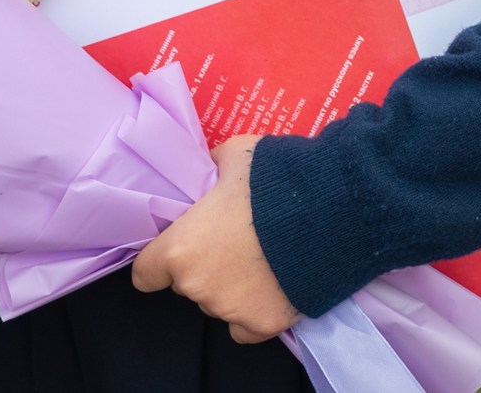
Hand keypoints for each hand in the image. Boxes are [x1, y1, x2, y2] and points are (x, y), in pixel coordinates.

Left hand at [135, 136, 300, 343]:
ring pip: (219, 303)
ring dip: (233, 287)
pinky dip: (256, 311)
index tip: (187, 247)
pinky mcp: (263, 324)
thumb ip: (215, 168)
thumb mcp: (239, 153)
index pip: (146, 273)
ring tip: (269, 259)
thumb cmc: (278, 178)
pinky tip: (275, 287)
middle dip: (208, 267)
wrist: (334, 208)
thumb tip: (212, 169)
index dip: (164, 260)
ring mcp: (229, 309)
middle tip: (240, 242)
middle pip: (188, 285)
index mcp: (180, 249)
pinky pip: (246, 328)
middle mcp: (196, 286)